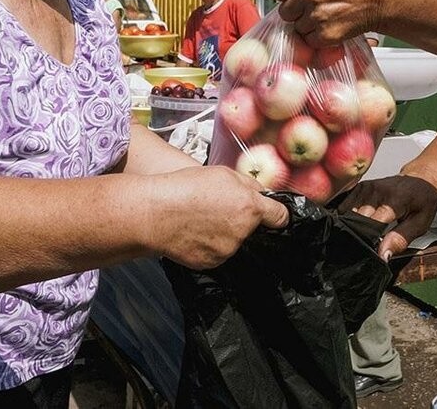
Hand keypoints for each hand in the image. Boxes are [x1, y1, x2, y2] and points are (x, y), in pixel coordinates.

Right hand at [146, 166, 288, 269]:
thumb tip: (263, 193)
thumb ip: (250, 185)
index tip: (274, 214)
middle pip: (253, 228)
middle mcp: (243, 232)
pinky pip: (217, 253)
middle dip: (242, 220)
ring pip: (235, 241)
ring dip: (225, 233)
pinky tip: (195, 232)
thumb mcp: (223, 173)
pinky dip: (210, 245)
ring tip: (201, 219)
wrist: (156, 213)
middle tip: (220, 209)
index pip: (281, 216)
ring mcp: (227, 250)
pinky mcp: (211, 263)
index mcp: (250, 207)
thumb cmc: (186, 188)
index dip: (278, 214)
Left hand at [271, 0, 391, 46]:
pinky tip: (332, 27)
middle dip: (297, 12)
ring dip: (309, 26)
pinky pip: (310, 40)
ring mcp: (316, 14)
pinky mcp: (325, 33)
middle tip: (314, 10)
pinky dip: (319, 38)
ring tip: (328, 17)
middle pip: (285, 11)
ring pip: (297, 27)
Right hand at [340, 175, 436, 260]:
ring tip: (367, 229)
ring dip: (353, 225)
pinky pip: (345, 205)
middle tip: (371, 241)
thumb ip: (400, 240)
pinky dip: (349, 216)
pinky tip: (359, 219)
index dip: (369, 241)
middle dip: (360, 234)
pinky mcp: (359, 186)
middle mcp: (377, 191)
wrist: (421, 179)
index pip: (371, 226)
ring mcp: (366, 187)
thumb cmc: (422, 202)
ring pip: (347, 214)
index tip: (372, 251)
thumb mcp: (420, 224)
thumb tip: (382, 255)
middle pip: (356, 220)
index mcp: (394, 201)